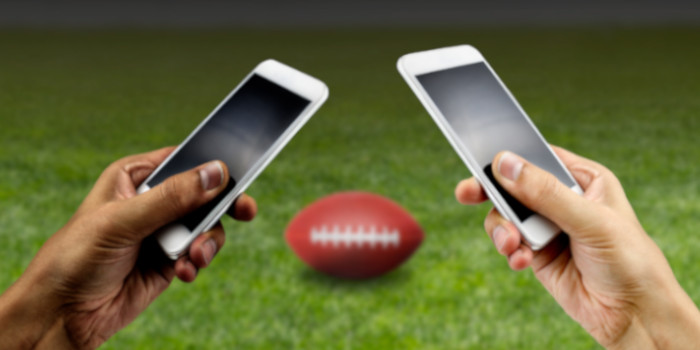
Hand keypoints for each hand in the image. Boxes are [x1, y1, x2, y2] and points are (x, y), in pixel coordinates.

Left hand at [0, 147, 256, 348]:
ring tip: (194, 257)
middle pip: (203, 194)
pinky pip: (199, 253)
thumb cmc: (76, 257)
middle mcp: (152, 201)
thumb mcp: (123, 220)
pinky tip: (183, 271)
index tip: (235, 174)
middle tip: (245, 211)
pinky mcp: (170, 260)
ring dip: (206, 242)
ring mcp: (163, 231)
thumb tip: (215, 173)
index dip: (210, 165)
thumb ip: (171, 198)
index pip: (183, 161)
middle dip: (221, 206)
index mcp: (135, 177)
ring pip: (206, 225)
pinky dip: (198, 262)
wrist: (65, 313)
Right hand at [455, 146, 699, 348]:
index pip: (539, 157)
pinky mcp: (536, 254)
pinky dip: (509, 251)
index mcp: (583, 180)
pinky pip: (509, 243)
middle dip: (491, 193)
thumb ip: (546, 193)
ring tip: (512, 245)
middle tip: (466, 193)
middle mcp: (563, 200)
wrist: (632, 314)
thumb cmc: (629, 261)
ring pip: (506, 216)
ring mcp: (547, 227)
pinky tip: (521, 261)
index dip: (511, 157)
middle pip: (514, 185)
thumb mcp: (590, 220)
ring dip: (503, 230)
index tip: (484, 161)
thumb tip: (505, 164)